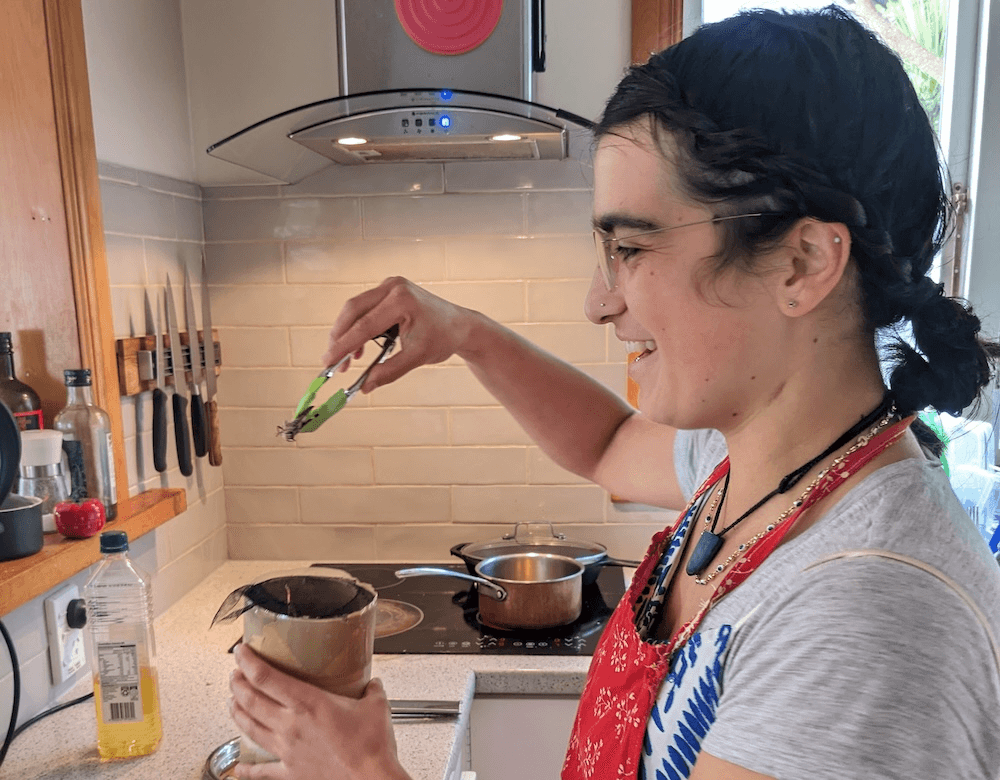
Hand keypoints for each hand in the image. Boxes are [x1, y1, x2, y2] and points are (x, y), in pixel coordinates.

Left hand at [228, 644, 410, 779]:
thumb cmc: (372, 747)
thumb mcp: (376, 706)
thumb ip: (371, 691)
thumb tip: (372, 685)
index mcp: (309, 703)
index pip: (266, 677)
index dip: (248, 662)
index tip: (241, 651)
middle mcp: (291, 725)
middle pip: (251, 700)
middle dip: (238, 685)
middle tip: (234, 675)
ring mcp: (287, 750)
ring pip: (251, 729)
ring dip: (237, 714)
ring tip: (232, 703)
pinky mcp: (291, 773)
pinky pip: (262, 771)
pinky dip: (247, 770)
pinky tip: (238, 769)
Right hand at [321, 277, 475, 392]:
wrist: (460, 325)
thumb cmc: (443, 338)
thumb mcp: (417, 358)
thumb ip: (389, 372)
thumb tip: (365, 386)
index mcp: (402, 300)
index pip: (364, 325)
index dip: (343, 345)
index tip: (328, 361)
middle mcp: (393, 287)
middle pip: (353, 310)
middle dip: (339, 337)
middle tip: (331, 362)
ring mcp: (390, 286)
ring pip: (355, 309)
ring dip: (347, 334)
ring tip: (346, 361)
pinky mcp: (388, 291)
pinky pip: (364, 308)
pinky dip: (358, 328)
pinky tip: (359, 351)